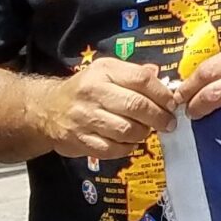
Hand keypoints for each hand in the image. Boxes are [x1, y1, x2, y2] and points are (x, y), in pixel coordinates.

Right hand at [38, 57, 175, 159]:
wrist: (48, 108)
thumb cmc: (86, 89)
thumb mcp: (107, 71)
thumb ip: (134, 73)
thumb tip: (161, 76)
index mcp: (104, 71)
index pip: (141, 79)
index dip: (162, 93)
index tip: (173, 104)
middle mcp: (93, 93)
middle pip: (136, 106)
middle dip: (159, 117)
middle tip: (169, 123)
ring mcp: (85, 118)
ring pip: (126, 130)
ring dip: (143, 133)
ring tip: (148, 131)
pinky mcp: (80, 140)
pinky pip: (112, 149)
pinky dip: (127, 148)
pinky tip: (130, 142)